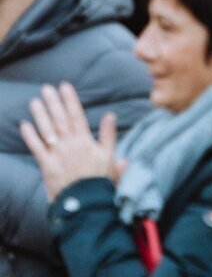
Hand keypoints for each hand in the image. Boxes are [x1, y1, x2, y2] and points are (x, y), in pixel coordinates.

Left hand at [22, 84, 120, 198]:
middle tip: (46, 88)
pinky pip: (36, 148)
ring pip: (47, 130)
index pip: (76, 115)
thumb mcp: (110, 156)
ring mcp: (56, 155)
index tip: (65, 86)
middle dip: (53, 102)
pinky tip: (25, 125)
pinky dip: (30, 136)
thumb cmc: (100, 179)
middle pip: (59, 119)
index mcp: (86, 141)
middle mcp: (69, 144)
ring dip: (40, 115)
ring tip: (34, 101)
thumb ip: (109, 135)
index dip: (70, 100)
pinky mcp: (46, 166)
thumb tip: (111, 115)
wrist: (86, 201)